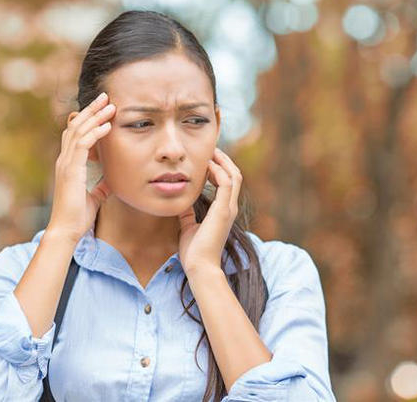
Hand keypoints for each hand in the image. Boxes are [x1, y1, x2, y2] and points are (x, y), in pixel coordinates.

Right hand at [47, 92, 115, 242]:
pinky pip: (82, 145)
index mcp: (69, 164)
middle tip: (106, 96)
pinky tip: (107, 126)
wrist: (67, 230)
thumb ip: (101, 187)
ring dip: (95, 116)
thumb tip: (111, 181)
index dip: (88, 119)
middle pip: (75, 126)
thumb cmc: (78, 216)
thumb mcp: (94, 198)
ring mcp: (66, 164)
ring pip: (78, 131)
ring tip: (110, 105)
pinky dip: (95, 133)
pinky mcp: (71, 170)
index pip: (76, 134)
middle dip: (91, 110)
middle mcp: (64, 160)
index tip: (103, 108)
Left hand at [177, 147, 242, 274]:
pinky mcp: (223, 211)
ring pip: (234, 175)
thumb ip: (188, 214)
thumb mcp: (188, 226)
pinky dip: (218, 171)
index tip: (206, 158)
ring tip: (210, 152)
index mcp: (224, 211)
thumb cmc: (194, 252)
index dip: (219, 167)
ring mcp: (228, 209)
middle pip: (234, 174)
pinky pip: (226, 183)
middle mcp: (230, 207)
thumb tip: (181, 203)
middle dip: (223, 159)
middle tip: (210, 149)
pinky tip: (206, 166)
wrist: (199, 267)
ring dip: (222, 161)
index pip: (228, 182)